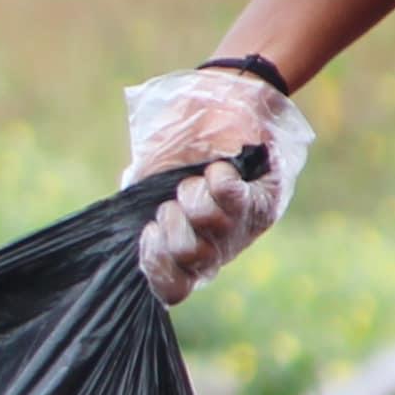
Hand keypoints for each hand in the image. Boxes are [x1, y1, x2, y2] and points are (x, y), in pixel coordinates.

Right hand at [121, 64, 311, 304]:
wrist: (218, 105)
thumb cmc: (175, 147)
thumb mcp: (147, 179)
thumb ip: (137, 206)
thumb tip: (135, 225)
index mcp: (182, 252)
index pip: (171, 288)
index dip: (157, 264)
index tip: (151, 230)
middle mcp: (215, 248)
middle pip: (189, 255)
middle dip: (173, 220)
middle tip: (175, 200)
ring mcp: (239, 226)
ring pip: (209, 223)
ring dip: (194, 193)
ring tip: (198, 178)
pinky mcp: (259, 199)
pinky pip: (230, 196)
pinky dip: (219, 178)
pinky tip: (220, 169)